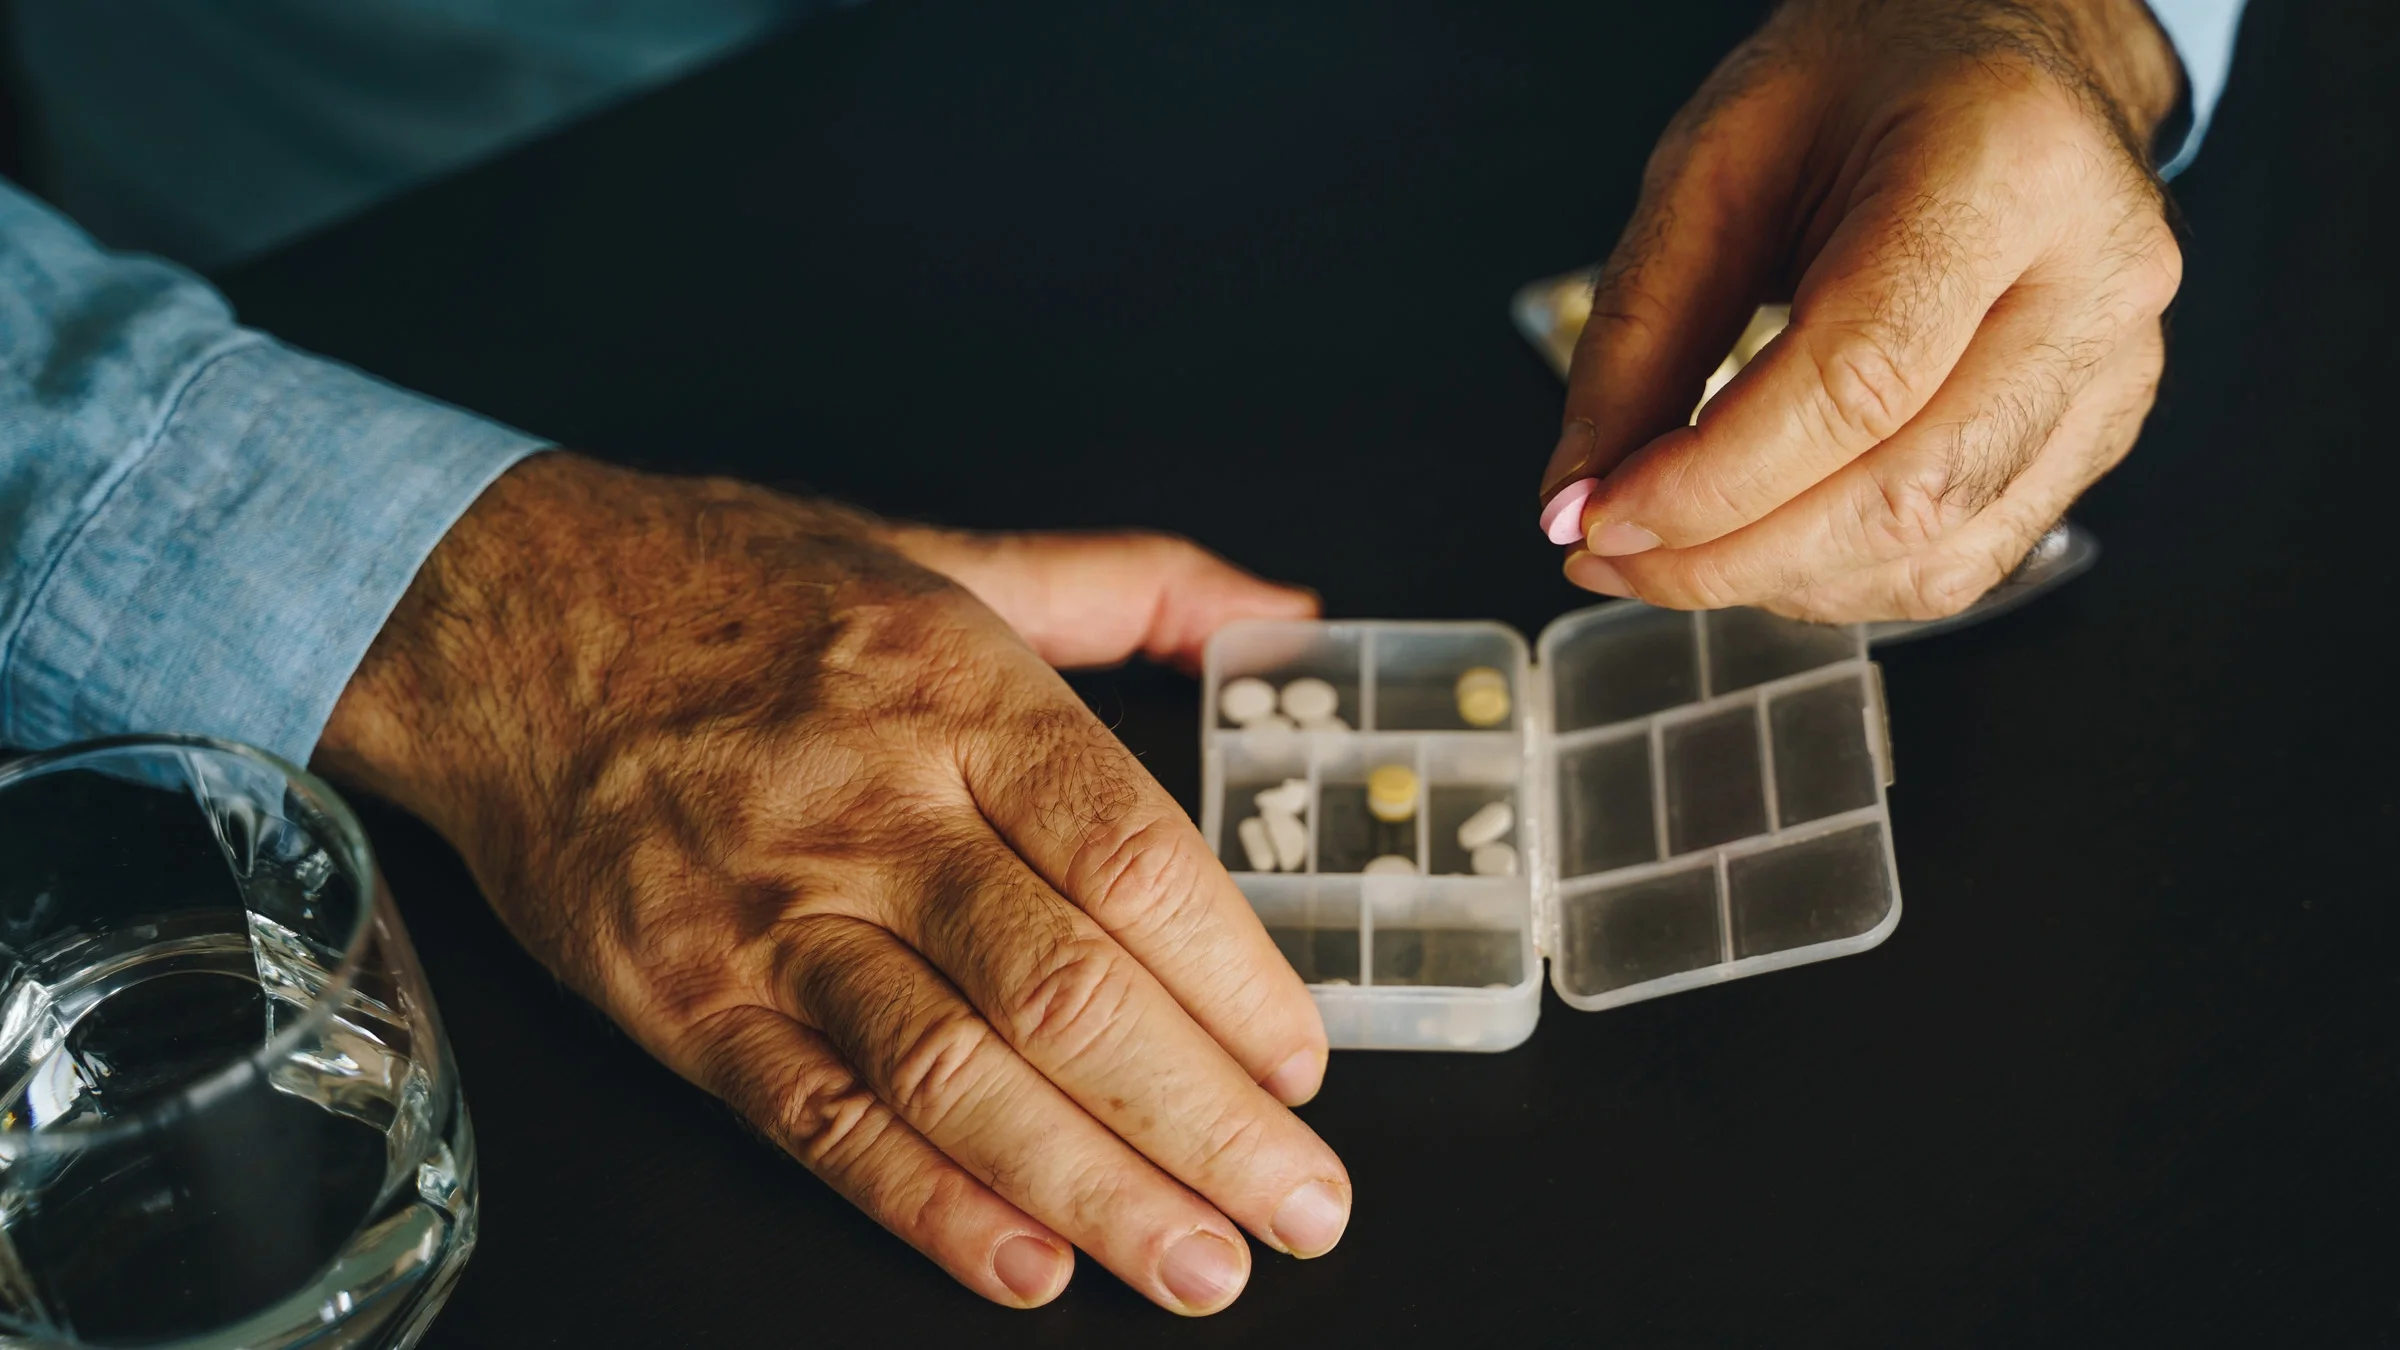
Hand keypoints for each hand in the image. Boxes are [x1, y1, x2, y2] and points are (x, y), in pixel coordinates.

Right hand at [314, 453, 1345, 1313]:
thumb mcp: (944, 550)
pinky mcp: (683, 998)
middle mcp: (872, 810)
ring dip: (1094, 1191)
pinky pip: (819, 1121)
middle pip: (1067, 991)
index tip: (1304, 1063)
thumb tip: (1287, 611)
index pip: (1131, 859)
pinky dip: (925, 1205)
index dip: (1234, 978)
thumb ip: (1131, 585)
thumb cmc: (737, 587)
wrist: (498, 616)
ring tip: (1201, 1268)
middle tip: (1304, 1208)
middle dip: (1204, 1120)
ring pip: (956, 1076)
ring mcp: (770, 915)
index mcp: (957, 692)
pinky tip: (1025, 1264)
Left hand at [1540, 0, 2184, 621]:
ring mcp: (2117, 362)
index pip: (1859, 381)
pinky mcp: (2103, 427)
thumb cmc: (1866, 81)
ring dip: (1779, 581)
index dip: (1715, 482)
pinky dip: (1844, 579)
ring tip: (1671, 551)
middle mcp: (2096, 272)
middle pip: (1909, 490)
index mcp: (2009, 167)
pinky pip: (1969, 558)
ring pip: (1941, 550)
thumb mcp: (1714, 160)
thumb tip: (1578, 500)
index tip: (1601, 521)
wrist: (2001, 47)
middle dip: (1732, 554)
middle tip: (1612, 556)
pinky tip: (1764, 546)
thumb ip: (1638, 332)